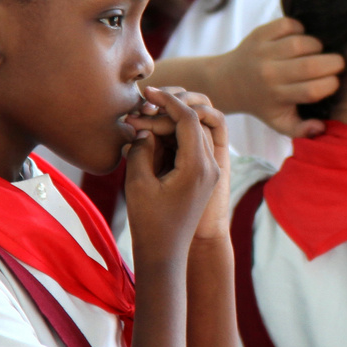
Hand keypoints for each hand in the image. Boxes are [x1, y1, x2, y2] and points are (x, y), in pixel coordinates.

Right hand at [124, 87, 221, 265]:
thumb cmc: (149, 222)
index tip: (146, 92)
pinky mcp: (202, 176)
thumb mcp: (138, 183)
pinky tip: (150, 139)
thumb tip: (146, 128)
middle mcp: (210, 166)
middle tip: (136, 113)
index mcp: (198, 167)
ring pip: (193, 134)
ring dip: (168, 125)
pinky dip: (173, 139)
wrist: (166, 254)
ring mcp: (209, 172)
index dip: (167, 101)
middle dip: (165, 113)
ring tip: (140, 125)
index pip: (189, 119)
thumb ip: (142, 149)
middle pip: (193, 123)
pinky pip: (191, 147)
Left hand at [211, 18, 342, 138]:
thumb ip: (301, 130)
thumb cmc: (263, 103)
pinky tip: (300, 37)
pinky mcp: (259, 34)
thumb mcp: (279, 122)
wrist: (230, 82)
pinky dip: (300, 28)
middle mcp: (269, 74)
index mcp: (277, 96)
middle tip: (337, 63)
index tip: (334, 82)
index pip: (312, 90)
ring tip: (318, 51)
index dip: (331, 84)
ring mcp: (263, 52)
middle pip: (310, 65)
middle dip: (333, 62)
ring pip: (301, 42)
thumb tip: (321, 127)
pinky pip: (287, 25)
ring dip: (317, 45)